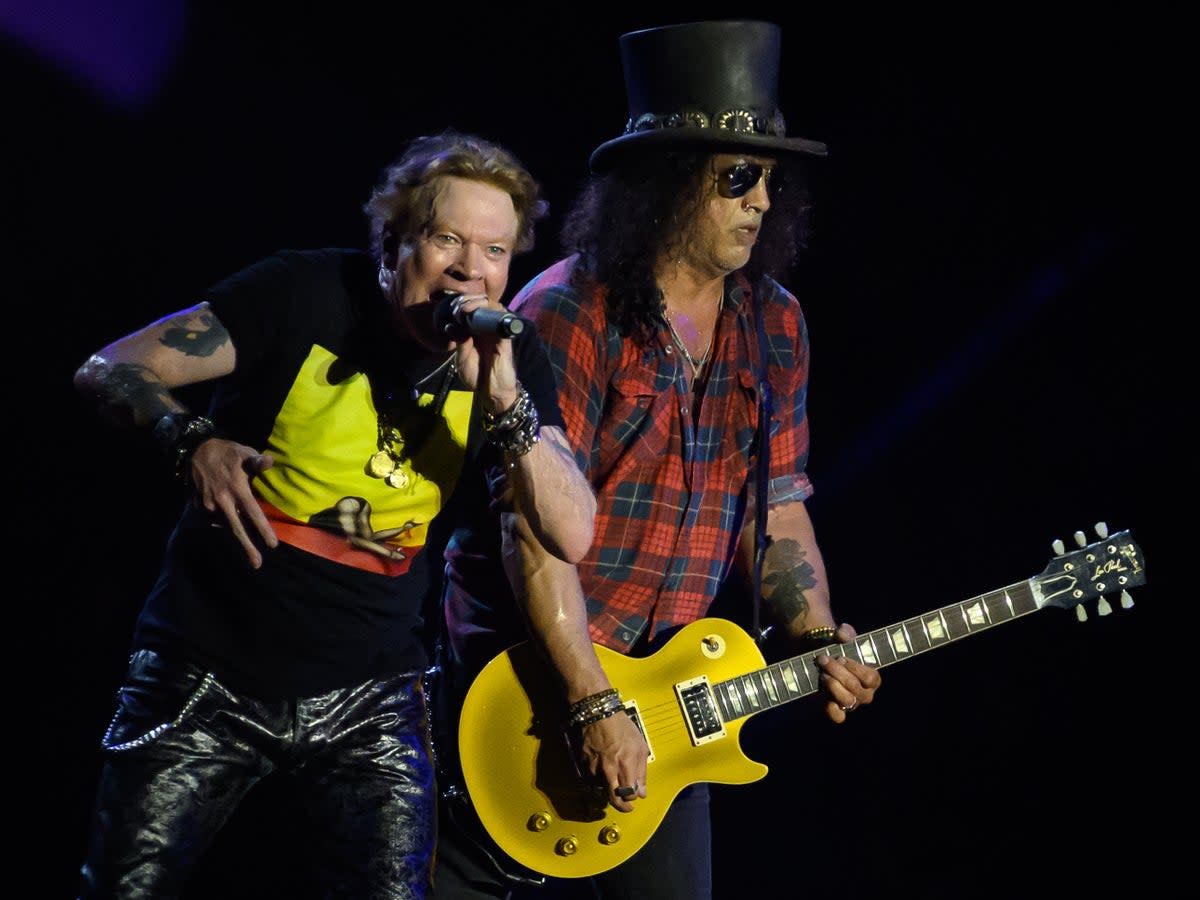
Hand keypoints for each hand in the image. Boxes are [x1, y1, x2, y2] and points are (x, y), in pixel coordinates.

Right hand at [188, 438, 277, 567]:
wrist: (195, 450)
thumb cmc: (226, 452)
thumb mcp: (243, 452)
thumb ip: (257, 461)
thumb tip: (270, 461)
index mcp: (237, 489)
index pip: (253, 513)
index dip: (263, 530)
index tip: (272, 545)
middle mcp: (222, 500)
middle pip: (236, 528)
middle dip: (247, 547)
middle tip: (257, 564)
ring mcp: (208, 505)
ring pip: (225, 523)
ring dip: (234, 529)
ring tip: (243, 533)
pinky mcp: (198, 506)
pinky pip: (214, 517)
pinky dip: (222, 518)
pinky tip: (227, 511)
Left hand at [447, 292, 518, 411]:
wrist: (492, 392)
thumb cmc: (477, 376)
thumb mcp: (462, 359)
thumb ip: (459, 342)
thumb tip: (451, 325)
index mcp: (475, 331)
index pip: (471, 309)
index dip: (462, 303)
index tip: (452, 309)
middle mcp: (487, 328)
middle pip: (482, 303)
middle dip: (470, 300)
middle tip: (459, 307)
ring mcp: (497, 331)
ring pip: (493, 307)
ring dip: (479, 304)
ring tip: (466, 310)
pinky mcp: (506, 338)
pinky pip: (503, 320)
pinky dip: (492, 314)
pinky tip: (479, 316)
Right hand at [576, 711, 648, 812]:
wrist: (598, 713)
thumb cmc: (620, 726)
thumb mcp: (640, 745)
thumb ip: (642, 771)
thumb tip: (642, 790)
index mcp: (625, 765)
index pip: (629, 794)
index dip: (633, 798)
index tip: (635, 797)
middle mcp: (609, 770)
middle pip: (614, 800)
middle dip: (621, 807)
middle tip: (625, 807)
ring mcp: (595, 769)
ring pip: (602, 791)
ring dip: (609, 791)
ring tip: (614, 784)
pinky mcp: (584, 765)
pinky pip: (591, 781)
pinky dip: (598, 781)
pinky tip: (603, 774)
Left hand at [816, 623, 880, 723]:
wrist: (818, 658)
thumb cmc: (836, 648)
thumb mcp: (841, 637)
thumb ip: (845, 633)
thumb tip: (843, 633)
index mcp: (872, 679)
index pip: (871, 679)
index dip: (855, 669)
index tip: (840, 657)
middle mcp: (864, 694)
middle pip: (856, 689)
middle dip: (837, 673)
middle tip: (823, 660)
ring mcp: (850, 703)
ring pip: (847, 701)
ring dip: (832, 686)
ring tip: (821, 673)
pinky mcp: (835, 711)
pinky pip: (838, 717)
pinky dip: (830, 708)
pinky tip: (821, 693)